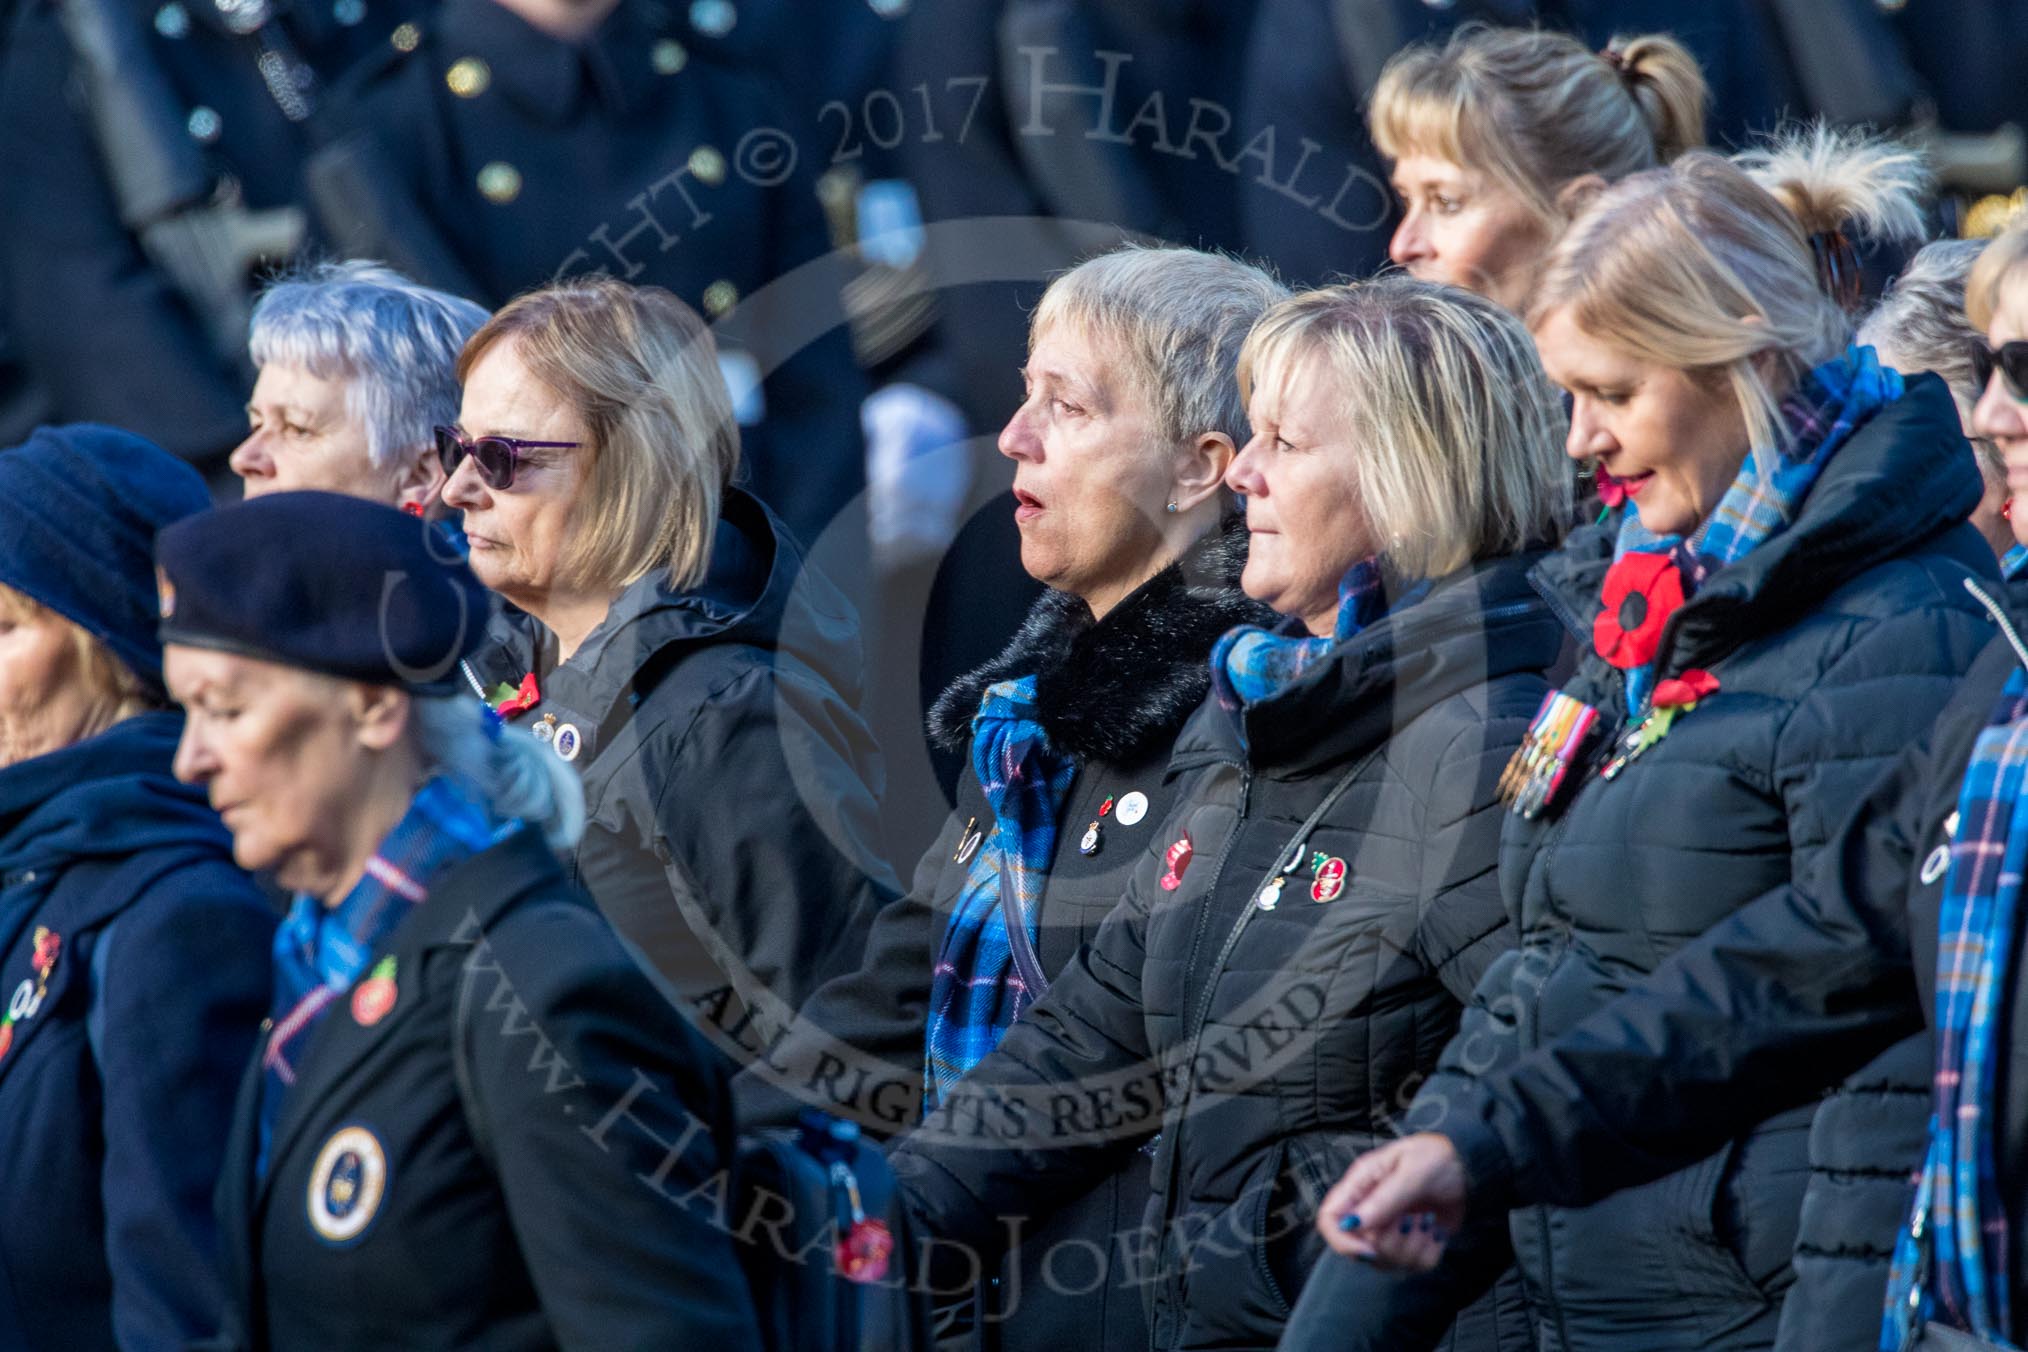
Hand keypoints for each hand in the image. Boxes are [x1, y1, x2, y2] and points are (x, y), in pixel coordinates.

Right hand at [1315, 1133, 1468, 1269]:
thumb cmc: (1438, 1158)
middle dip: (1390, 1244)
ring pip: (1386, 1262)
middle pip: (1359, 1249)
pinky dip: (1428, 1252)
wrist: (1470, 1167)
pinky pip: (1413, 1266)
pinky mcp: (1412, 1242)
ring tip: (1426, 1221)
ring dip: (1412, 1247)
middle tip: (1413, 1220)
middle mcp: (1369, 1209)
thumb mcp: (1412, 1171)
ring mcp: (1390, 1228)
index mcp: (1361, 1185)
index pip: (1330, 1220)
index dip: (1342, 1240)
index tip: (1371, 1248)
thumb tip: (1353, 1223)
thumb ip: (1384, 1198)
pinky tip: (1435, 1230)